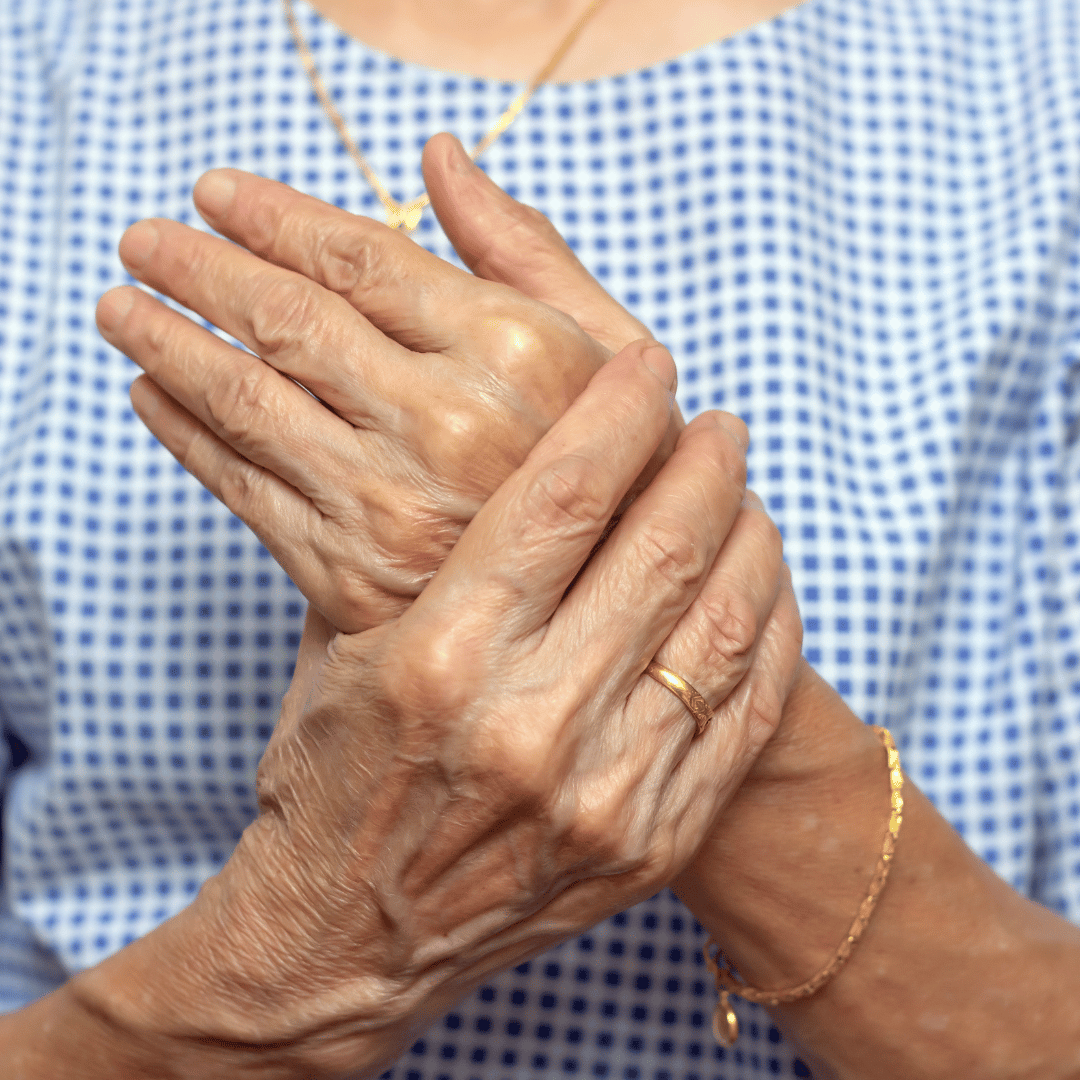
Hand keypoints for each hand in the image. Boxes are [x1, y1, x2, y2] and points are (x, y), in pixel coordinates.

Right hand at [68, 343, 800, 1077]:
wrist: (350, 941)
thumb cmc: (337, 772)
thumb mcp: (345, 646)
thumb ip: (433, 547)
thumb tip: (523, 443)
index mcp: (441, 655)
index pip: (566, 494)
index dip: (622, 411)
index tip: (650, 363)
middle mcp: (531, 725)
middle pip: (666, 545)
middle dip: (705, 462)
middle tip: (715, 424)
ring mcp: (606, 794)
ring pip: (727, 621)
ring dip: (751, 534)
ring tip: (744, 493)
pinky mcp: (651, 844)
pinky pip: (748, 711)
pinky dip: (772, 629)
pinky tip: (763, 582)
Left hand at [96, 150, 678, 633]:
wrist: (610, 610)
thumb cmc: (618, 463)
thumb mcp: (606, 347)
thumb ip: (523, 249)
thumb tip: (440, 156)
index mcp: (514, 352)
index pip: (362, 260)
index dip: (275, 217)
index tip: (217, 193)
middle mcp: (447, 423)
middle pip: (289, 321)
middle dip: (200, 268)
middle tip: (146, 239)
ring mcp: (392, 503)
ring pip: (247, 401)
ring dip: (169, 343)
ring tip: (124, 307)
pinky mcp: (350, 573)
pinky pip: (243, 488)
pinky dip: (184, 434)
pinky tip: (153, 395)